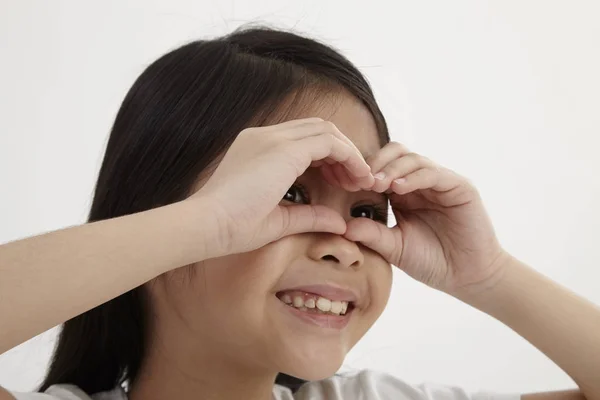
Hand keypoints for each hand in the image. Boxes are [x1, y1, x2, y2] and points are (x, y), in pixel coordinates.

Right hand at [192, 118, 374, 257]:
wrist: (205, 225)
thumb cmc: (231, 228)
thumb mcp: (279, 220)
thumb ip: (309, 216)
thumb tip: (339, 222)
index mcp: (257, 148)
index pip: (304, 139)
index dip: (329, 158)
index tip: (341, 183)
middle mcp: (265, 136)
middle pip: (318, 129)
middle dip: (343, 152)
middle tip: (357, 181)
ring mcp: (273, 138)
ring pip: (326, 130)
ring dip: (349, 153)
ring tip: (361, 181)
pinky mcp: (282, 148)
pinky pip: (329, 141)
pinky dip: (349, 156)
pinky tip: (358, 178)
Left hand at [340, 142, 508, 294]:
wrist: (467, 277)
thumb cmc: (431, 262)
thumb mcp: (395, 248)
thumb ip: (372, 235)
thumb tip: (342, 226)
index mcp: (403, 193)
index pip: (381, 167)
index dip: (363, 172)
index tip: (346, 184)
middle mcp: (421, 182)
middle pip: (396, 153)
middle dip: (376, 162)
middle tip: (362, 180)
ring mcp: (440, 182)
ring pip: (413, 159)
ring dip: (392, 168)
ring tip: (376, 183)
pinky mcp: (459, 187)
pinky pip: (434, 173)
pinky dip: (415, 177)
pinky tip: (398, 188)